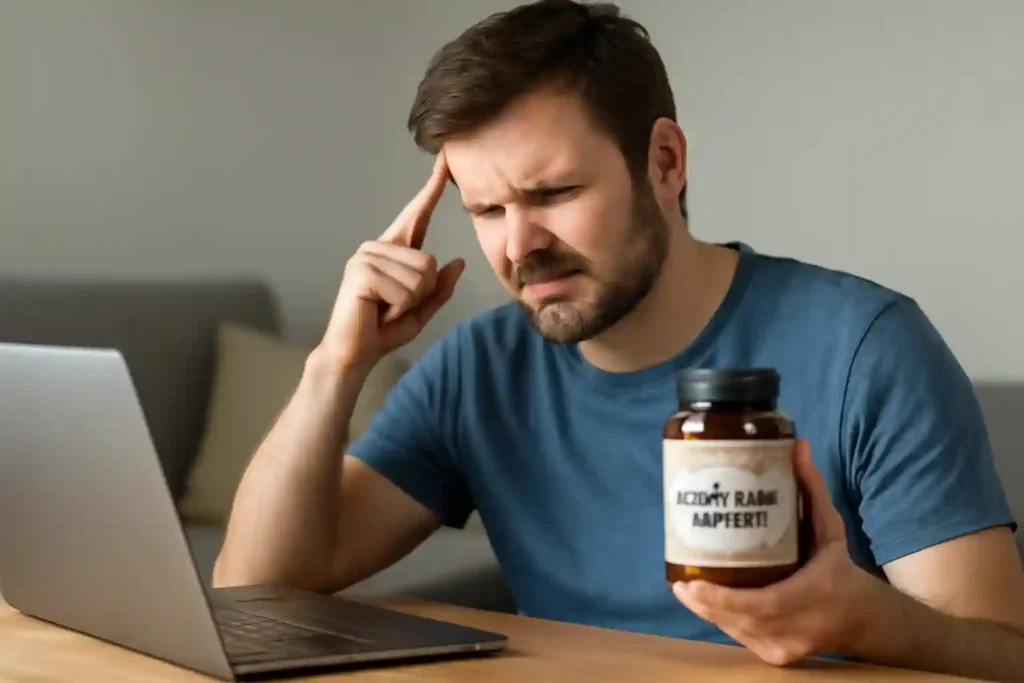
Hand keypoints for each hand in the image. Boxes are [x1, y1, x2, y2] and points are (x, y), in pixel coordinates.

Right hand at [321, 152, 464, 368]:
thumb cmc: (382, 331)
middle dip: (421, 294)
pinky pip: (404, 288)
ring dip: (409, 302)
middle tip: (394, 307)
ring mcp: (366, 256)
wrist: (353, 355)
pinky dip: (397, 307)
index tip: (445, 160)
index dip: (432, 189)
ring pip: (419, 275)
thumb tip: (457, 262)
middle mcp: (377, 246)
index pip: (417, 215)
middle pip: (428, 262)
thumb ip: (439, 288)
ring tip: (384, 309)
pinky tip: (377, 310)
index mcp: (392, 251)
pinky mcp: (361, 271)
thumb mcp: (420, 310)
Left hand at [672, 439, 877, 665]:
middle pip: (740, 620)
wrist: (863, 617)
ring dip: (708, 611)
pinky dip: (722, 620)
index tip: (689, 584)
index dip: (721, 599)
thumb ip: (811, 488)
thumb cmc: (839, 566)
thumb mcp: (829, 526)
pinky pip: (741, 638)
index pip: (761, 604)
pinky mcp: (778, 657)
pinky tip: (702, 603)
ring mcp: (787, 648)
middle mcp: (800, 628)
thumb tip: (796, 445)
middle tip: (679, 582)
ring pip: (736, 631)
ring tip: (684, 588)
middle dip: (704, 603)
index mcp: (815, 593)